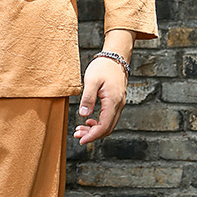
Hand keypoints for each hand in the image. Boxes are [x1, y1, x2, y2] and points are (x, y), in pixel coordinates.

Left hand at [74, 29, 134, 144]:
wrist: (115, 56)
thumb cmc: (103, 66)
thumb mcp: (92, 80)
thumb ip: (88, 98)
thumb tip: (84, 115)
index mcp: (113, 102)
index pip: (104, 126)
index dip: (92, 136)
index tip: (81, 140)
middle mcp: (119, 105)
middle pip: (107, 128)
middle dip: (92, 135)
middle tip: (77, 135)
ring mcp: (119, 103)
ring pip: (109, 124)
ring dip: (95, 130)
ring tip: (80, 129)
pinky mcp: (117, 101)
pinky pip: (110, 117)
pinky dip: (99, 122)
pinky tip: (89, 121)